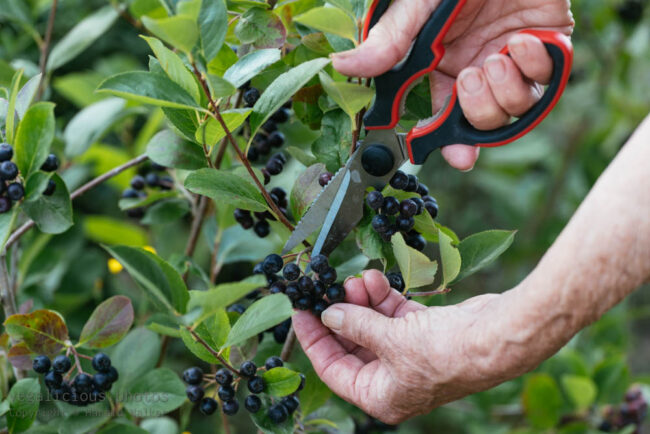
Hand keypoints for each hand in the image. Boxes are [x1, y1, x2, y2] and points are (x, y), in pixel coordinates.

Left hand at [293, 270, 523, 423]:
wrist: (499, 337)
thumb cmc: (447, 352)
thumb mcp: (391, 341)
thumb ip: (356, 326)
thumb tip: (329, 315)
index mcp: (381, 396)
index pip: (333, 369)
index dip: (314, 339)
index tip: (300, 312)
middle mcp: (393, 379)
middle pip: (352, 344)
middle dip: (342, 314)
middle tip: (329, 288)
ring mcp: (409, 355)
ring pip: (373, 325)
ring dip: (363, 301)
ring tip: (357, 278)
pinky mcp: (424, 332)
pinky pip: (394, 315)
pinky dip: (384, 298)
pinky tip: (375, 279)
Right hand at [333, 0, 573, 170]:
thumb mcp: (417, 7)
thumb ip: (388, 42)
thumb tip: (342, 66)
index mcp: (445, 67)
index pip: (444, 117)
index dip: (447, 141)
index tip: (451, 155)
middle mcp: (479, 69)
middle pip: (483, 123)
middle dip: (478, 113)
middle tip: (469, 79)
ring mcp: (514, 61)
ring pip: (517, 108)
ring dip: (506, 89)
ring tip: (497, 57)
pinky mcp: (548, 48)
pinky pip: (548, 80)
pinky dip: (535, 65)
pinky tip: (522, 39)